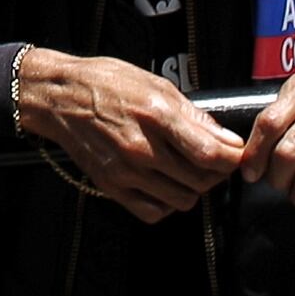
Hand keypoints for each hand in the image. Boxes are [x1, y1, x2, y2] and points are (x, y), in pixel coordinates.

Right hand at [14, 47, 246, 221]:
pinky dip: (166, 204)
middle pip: (201, 180)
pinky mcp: (112, 186)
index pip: (210, 154)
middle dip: (217, 173)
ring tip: (189, 172)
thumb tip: (224, 138)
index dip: (232, 159)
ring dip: (194, 189)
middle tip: (215, 161)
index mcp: (156, 116)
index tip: (236, 154)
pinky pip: (153, 212)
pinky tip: (165, 185)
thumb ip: (192, 115)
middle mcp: (142, 148)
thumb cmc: (105, 83)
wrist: (59, 97)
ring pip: (182, 200)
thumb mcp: (155, 85)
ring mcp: (126, 171)